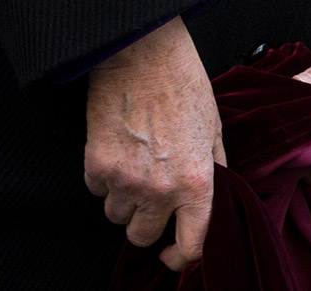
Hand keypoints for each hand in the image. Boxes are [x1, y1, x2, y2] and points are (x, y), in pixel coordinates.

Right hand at [85, 17, 223, 270]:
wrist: (142, 53)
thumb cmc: (182, 84)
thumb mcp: (214, 128)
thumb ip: (215, 169)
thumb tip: (214, 198)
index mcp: (196, 182)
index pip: (190, 246)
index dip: (180, 257)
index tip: (172, 254)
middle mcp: (160, 189)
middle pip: (143, 237)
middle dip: (147, 223)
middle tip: (152, 197)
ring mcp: (124, 181)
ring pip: (117, 217)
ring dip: (125, 200)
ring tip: (136, 163)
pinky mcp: (96, 166)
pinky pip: (97, 191)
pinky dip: (105, 178)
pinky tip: (119, 149)